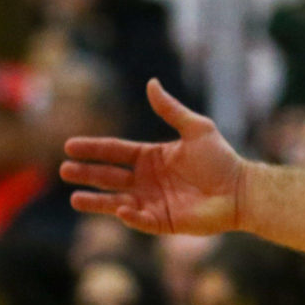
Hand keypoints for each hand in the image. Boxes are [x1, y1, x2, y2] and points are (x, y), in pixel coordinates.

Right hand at [60, 79, 244, 234]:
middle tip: (64, 169)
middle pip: (110, 176)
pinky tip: (120, 208)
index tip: (70, 145)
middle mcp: (147, 180)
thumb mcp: (196, 128)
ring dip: (96, 200)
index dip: (94, 148)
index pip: (116, 151)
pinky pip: (140, 219)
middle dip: (87, 173)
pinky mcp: (162, 222)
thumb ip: (171, 109)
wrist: (240, 189)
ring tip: (75, 197)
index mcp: (152, 157)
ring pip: (116, 201)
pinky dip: (129, 215)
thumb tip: (151, 83)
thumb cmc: (221, 158)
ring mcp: (152, 201)